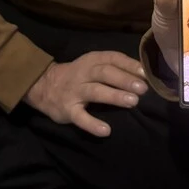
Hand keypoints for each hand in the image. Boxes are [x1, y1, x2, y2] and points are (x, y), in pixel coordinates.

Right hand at [22, 51, 147, 137]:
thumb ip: (113, 68)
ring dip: (114, 96)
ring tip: (133, 102)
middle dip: (124, 79)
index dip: (128, 64)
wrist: (43, 86)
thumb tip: (143, 75)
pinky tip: (106, 131)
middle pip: (104, 73)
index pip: (111, 58)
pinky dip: (92, 124)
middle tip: (143, 88)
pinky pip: (80, 117)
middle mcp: (82, 73)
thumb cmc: (77, 75)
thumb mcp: (91, 65)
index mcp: (91, 61)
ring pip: (95, 92)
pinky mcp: (67, 110)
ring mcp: (74, 92)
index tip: (145, 73)